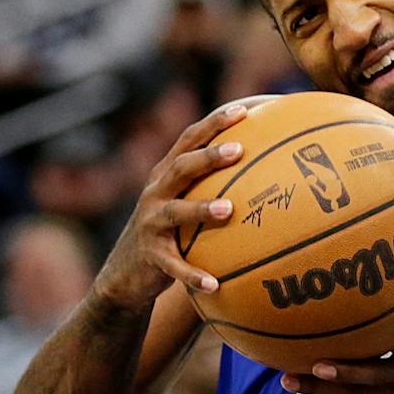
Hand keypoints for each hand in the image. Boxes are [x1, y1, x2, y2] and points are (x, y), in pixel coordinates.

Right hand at [95, 99, 259, 310]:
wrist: (124, 274)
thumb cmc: (170, 231)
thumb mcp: (183, 202)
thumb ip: (212, 184)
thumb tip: (269, 168)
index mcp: (165, 175)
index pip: (188, 140)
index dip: (213, 123)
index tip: (243, 110)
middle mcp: (155, 194)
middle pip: (180, 168)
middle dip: (208, 156)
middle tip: (238, 150)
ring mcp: (150, 225)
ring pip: (175, 213)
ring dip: (201, 209)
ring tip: (229, 209)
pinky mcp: (150, 256)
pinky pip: (174, 267)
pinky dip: (193, 275)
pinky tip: (215, 284)